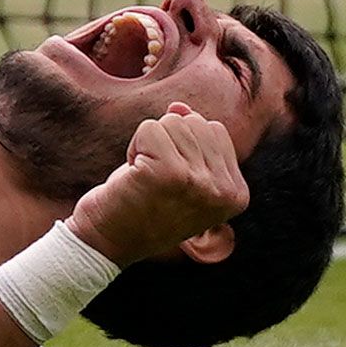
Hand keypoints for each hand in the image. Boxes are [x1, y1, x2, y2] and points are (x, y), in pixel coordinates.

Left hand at [69, 103, 249, 265]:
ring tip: (144, 178)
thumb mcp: (179, 174)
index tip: (172, 181)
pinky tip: (133, 176)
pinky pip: (149, 129)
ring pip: (172, 122)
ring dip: (148, 145)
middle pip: (194, 122)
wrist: (109, 241)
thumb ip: (191, 140)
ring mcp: (199, 182)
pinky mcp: (169, 173)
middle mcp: (224, 190)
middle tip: (154, 178)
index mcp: (236, 193)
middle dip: (166, 142)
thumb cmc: (143, 206)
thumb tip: (180, 105)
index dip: (184, 145)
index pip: (215, 131)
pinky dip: (134, 147)